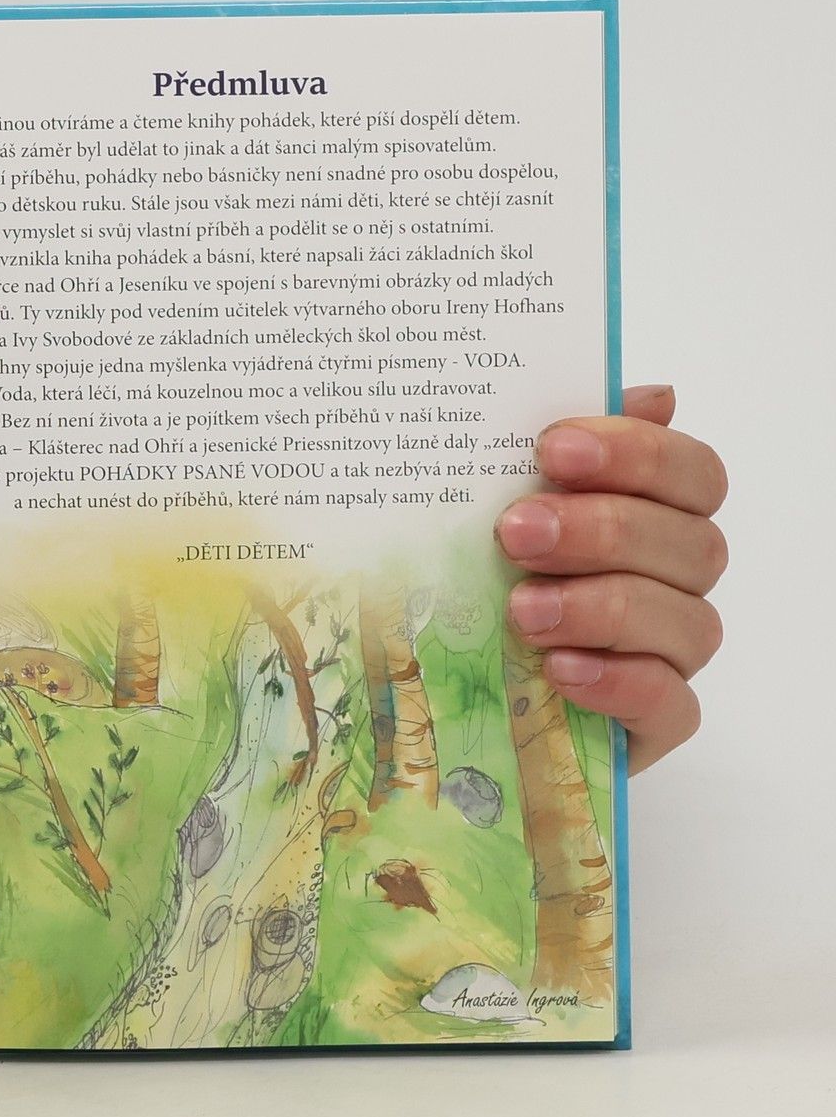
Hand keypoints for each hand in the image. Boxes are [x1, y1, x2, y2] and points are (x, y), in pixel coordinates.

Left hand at [498, 384, 727, 772]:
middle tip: (515, 531)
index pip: (690, 472)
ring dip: (604, 607)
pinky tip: (559, 670)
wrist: (424, 691)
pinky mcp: (649, 723)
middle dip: (605, 530)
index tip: (551, 446)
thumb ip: (543, 448)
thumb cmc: (460, 578)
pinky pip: (671, 704)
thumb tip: (650, 392)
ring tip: (521, 609)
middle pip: (692, 543)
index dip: (636, 453)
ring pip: (688, 621)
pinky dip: (620, 682)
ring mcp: (666, 654)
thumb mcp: (472, 507)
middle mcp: (671, 581)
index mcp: (649, 514)